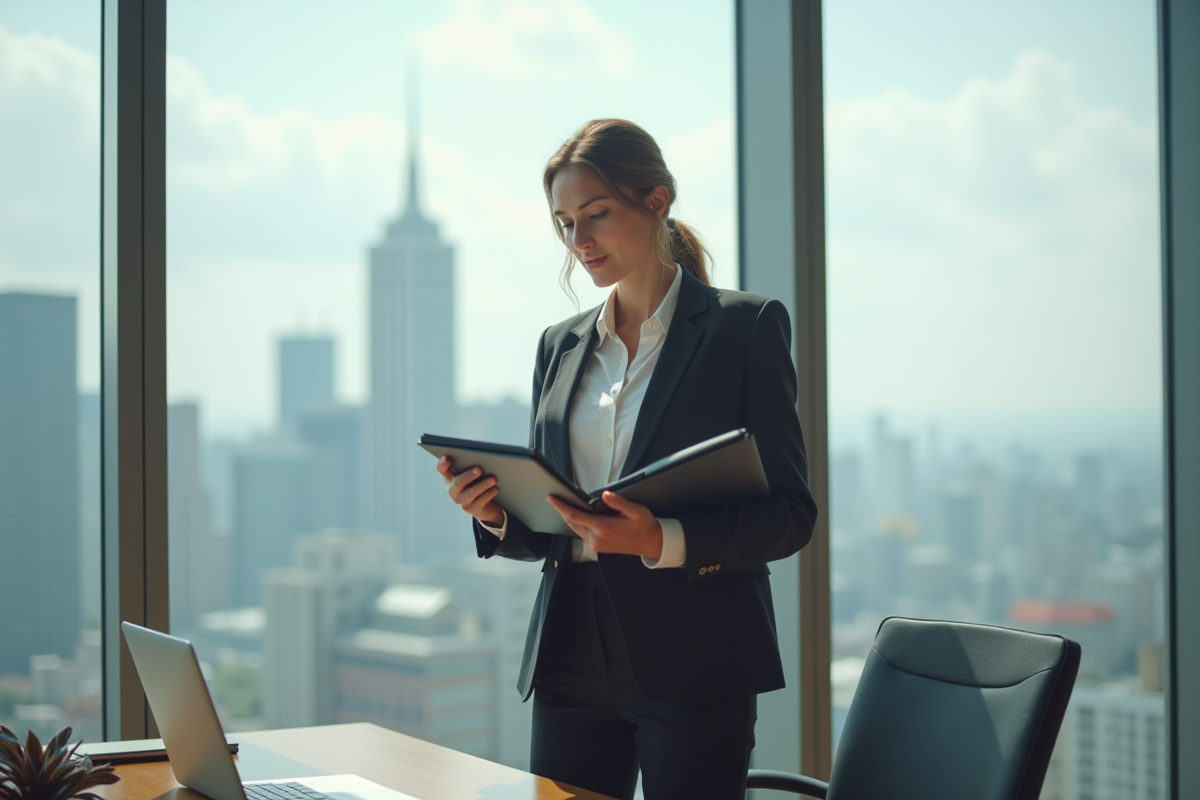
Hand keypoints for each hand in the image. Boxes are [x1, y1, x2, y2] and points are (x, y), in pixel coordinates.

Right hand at [436, 456, 504, 525]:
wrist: (486, 504)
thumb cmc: (477, 483)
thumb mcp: (472, 474)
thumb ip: (471, 465)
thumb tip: (482, 458)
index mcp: (450, 478)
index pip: (442, 470)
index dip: (443, 464)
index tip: (447, 458)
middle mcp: (453, 490)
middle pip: (457, 482)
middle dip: (469, 475)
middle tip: (479, 469)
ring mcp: (461, 501)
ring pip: (470, 493)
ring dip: (482, 485)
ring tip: (493, 479)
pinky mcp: (471, 510)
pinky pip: (479, 502)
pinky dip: (488, 495)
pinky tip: (495, 489)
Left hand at [547, 491, 663, 558]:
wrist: (652, 544)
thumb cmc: (645, 526)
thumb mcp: (636, 510)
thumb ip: (619, 502)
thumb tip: (606, 494)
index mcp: (604, 528)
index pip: (575, 515)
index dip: (561, 506)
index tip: (552, 498)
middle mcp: (597, 538)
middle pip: (571, 522)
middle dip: (562, 510)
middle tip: (555, 498)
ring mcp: (596, 544)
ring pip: (575, 528)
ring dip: (568, 517)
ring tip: (564, 505)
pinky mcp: (598, 547)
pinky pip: (581, 534)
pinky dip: (576, 523)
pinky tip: (578, 516)